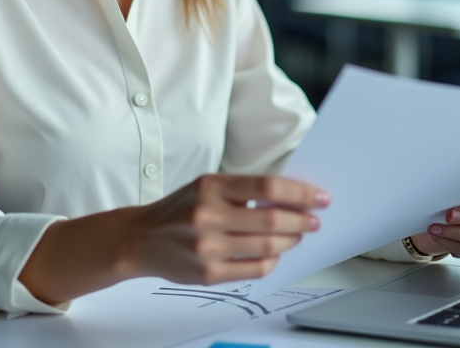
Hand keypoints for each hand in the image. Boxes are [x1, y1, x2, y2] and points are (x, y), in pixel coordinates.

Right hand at [120, 173, 328, 285]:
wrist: (140, 238)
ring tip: (297, 235)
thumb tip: (290, 196)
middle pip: (272, 219)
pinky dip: (272, 261)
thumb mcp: (206, 186)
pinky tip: (275, 253)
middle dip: (301, 220)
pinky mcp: (208, 273)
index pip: (267, 186)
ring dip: (290, 240)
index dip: (299, 192)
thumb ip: (243, 190)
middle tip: (313, 220)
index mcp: (211, 187)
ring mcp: (208, 247)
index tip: (319, 198)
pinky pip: (255, 269)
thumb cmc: (179, 210)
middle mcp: (208, 216)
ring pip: (268, 246)